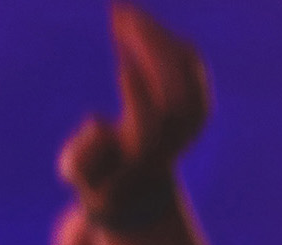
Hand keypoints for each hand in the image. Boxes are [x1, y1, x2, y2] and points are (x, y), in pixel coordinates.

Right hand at [57, 3, 210, 225]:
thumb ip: (81, 163)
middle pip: (175, 94)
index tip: (123, 67)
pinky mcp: (199, 102)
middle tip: (120, 19)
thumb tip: (99, 121)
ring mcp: (194, 120)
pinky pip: (189, 62)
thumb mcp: (82, 180)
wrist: (142, 191)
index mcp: (146, 157)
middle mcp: (177, 138)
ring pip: (185, 72)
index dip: (140, 97)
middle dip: (150, 52)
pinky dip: (164, 37)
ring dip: (155, 37)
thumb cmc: (101, 182)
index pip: (152, 126)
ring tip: (120, 9)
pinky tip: (135, 19)